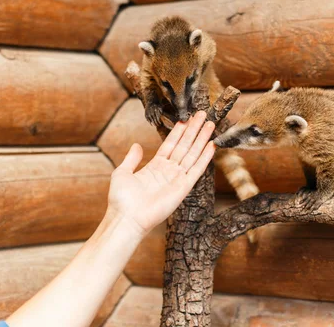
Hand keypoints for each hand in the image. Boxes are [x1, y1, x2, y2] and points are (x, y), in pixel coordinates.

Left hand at [107, 111, 215, 235]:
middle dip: (194, 130)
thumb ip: (132, 159)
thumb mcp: (122, 173)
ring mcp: (177, 178)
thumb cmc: (121, 200)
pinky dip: (205, 158)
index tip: (187, 117)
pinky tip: (212, 145)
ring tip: (210, 123)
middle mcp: (169, 171)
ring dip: (202, 139)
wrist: (127, 218)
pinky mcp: (184, 187)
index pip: (171, 144)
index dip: (179, 131)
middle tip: (203, 114)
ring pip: (193, 154)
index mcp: (155, 166)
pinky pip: (197, 170)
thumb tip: (137, 145)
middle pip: (185, 146)